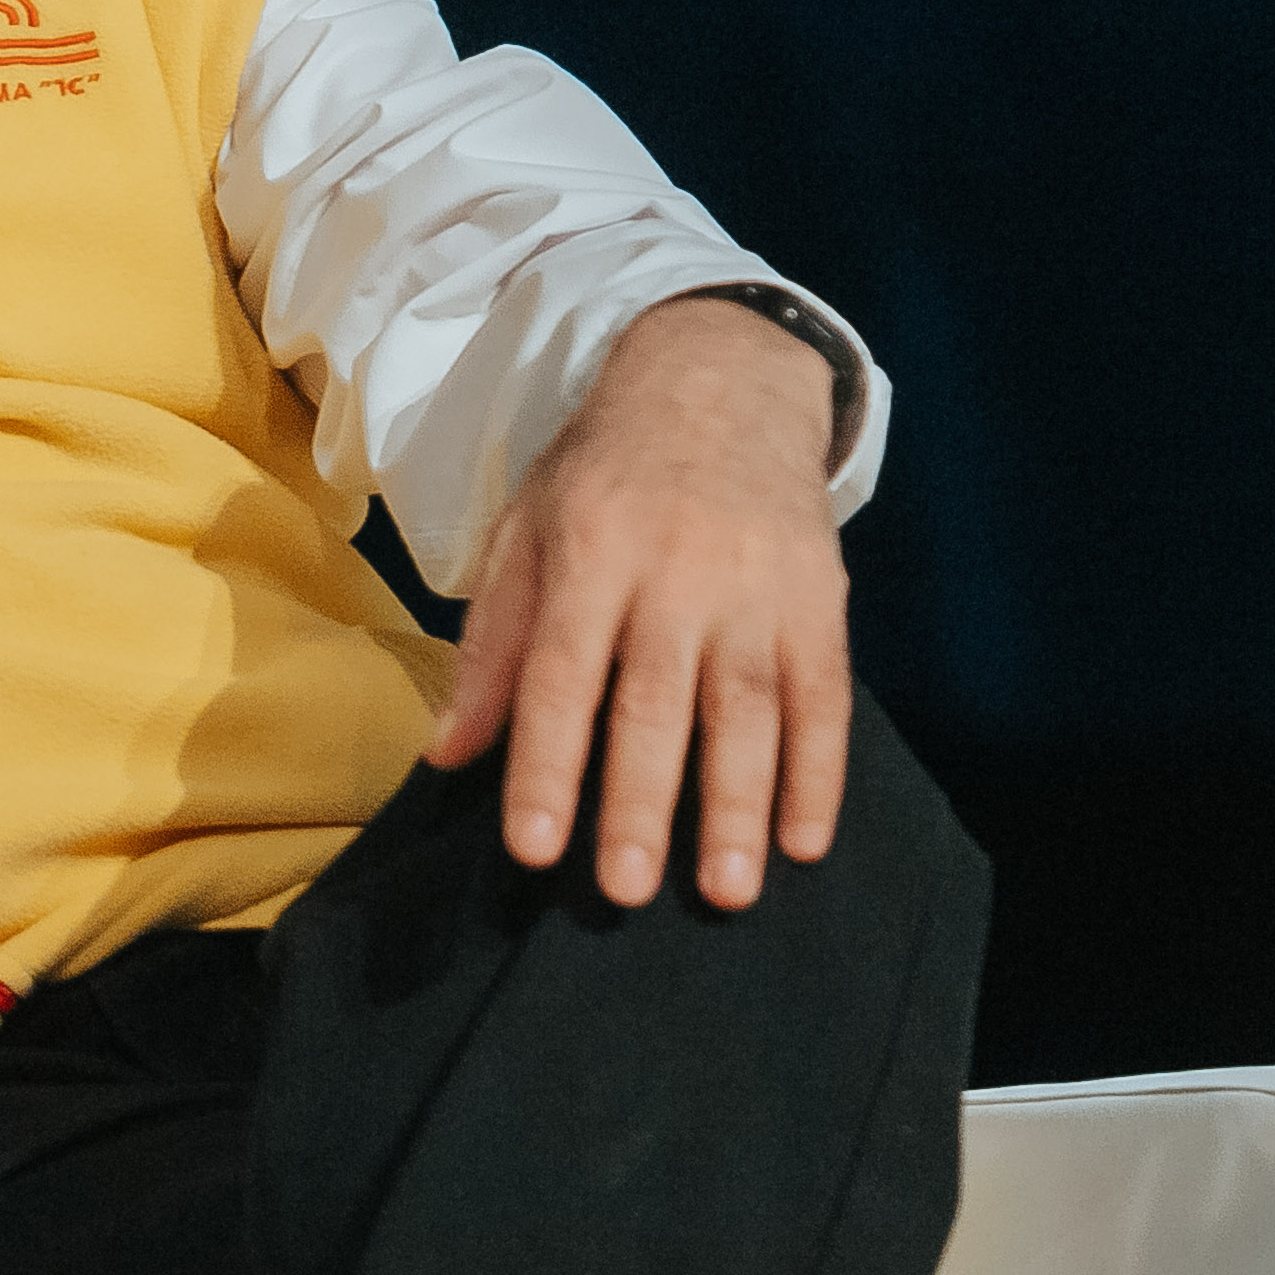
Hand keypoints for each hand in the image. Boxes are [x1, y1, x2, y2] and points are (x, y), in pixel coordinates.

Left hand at [424, 295, 854, 909]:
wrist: (723, 383)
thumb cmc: (605, 473)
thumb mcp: (527, 530)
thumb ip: (493, 643)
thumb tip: (448, 752)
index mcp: (592, 552)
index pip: (563, 674)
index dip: (548, 764)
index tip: (535, 847)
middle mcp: (678, 572)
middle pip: (657, 702)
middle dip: (643, 804)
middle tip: (627, 890)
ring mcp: (758, 588)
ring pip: (748, 710)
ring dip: (741, 806)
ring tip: (728, 891)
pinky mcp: (820, 601)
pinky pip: (825, 697)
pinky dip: (819, 772)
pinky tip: (805, 840)